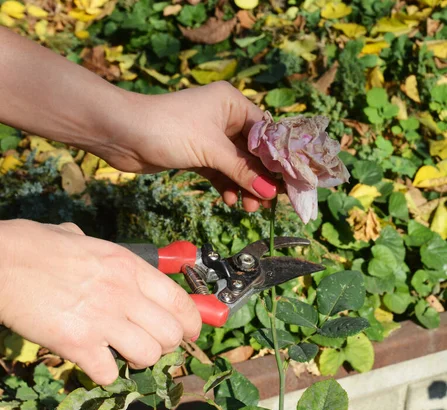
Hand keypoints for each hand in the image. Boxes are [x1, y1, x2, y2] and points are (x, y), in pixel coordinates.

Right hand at [0, 220, 200, 384]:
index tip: (191, 332)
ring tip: (122, 353)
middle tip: (151, 344)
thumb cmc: (32, 246)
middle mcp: (123, 293)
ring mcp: (102, 320)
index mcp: (128, 266)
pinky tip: (92, 362)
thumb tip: (91, 246)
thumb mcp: (79, 239)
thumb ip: (99, 252)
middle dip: (166, 345)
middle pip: (171, 334)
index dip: (193, 323)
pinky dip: (104, 374)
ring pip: (148, 356)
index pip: (180, 302)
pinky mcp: (77, 344)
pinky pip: (109, 374)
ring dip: (138, 360)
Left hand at [99, 82, 277, 211]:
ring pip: (235, 165)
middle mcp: (223, 117)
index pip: (265, 132)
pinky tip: (229, 200)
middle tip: (269, 201)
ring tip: (249, 207)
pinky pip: (219, 172)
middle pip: (252, 152)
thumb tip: (271, 193)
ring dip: (243, 186)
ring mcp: (209, 137)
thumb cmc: (169, 130)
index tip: (288, 182)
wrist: (123, 135)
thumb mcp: (212, 151)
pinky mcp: (196, 154)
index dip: (277, 158)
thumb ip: (242, 172)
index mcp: (232, 103)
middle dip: (259, 177)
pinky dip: (225, 185)